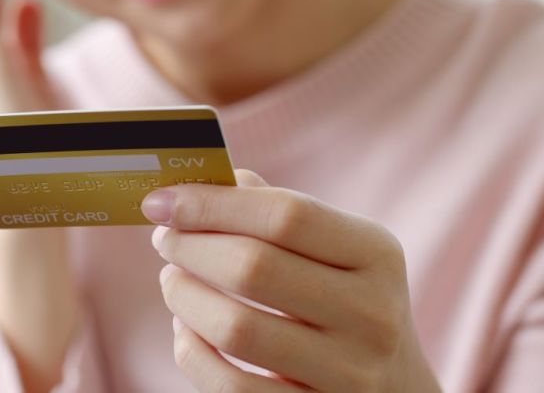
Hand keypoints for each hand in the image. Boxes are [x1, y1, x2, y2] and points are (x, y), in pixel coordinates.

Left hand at [143, 169, 440, 392]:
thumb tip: (197, 182)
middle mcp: (372, 315)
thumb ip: (272, 209)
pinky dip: (191, 352)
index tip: (161, 201)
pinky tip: (186, 330)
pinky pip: (229, 385)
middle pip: (253, 268)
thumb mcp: (335, 249)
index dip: (213, 203)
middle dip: (189, 247)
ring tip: (173, 280)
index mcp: (377, 254)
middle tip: (164, 239)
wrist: (393, 390)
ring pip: (235, 329)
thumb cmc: (343, 300)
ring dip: (184, 296)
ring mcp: (347, 374)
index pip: (287, 214)